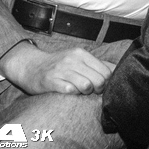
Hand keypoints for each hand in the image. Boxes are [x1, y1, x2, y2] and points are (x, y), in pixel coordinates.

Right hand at [0, 41, 115, 94]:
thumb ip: (97, 64)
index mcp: (82, 54)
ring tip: (80, 92)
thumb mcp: (78, 59)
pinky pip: (70, 90)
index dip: (107, 82)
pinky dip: (73, 94)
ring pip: (86, 86)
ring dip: (86, 93)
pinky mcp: (50, 81)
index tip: (100, 86)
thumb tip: (117, 69)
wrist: (31, 66)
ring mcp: (61, 70)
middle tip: (91, 91)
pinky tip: (70, 92)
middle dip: (98, 89)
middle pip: (98, 80)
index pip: (106, 71)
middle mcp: (72, 60)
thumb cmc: (59, 65)